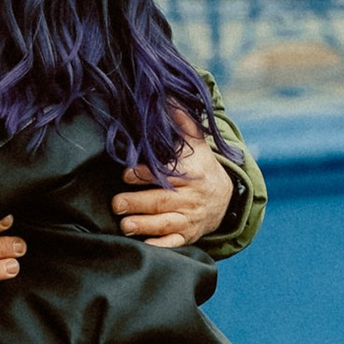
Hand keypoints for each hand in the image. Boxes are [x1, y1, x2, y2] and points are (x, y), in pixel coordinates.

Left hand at [114, 132, 235, 247]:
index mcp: (193, 175)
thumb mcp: (196, 144)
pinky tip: (144, 247)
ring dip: (145, 226)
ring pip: (166, 224)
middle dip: (139, 204)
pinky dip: (160, 247)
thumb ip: (181, 123)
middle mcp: (192, 199)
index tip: (127, 174)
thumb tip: (167, 96)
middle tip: (117, 204)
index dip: (146, 174)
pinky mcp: (188, 237)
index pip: (168, 175)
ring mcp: (190, 219)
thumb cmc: (202, 167)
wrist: (227, 198)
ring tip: (125, 225)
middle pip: (163, 201)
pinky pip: (174, 244)